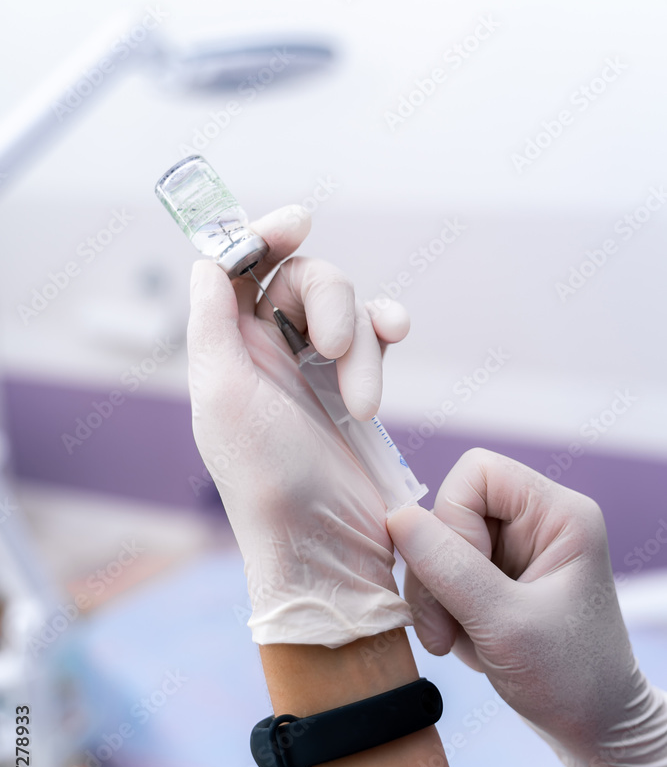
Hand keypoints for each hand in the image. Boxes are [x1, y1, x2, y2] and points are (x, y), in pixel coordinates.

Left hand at [187, 205, 411, 647]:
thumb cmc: (269, 478)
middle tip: (331, 349)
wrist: (327, 545)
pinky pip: (374, 334)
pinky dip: (386, 331)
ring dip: (360, 342)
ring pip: (342, 307)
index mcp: (225, 350)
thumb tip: (208, 258)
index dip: (262, 235)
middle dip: (327, 303)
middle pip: (299, 277)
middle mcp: (265, 352)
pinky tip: (398, 337)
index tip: (300, 222)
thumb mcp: (222, 394)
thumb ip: (211, 320)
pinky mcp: (352, 386)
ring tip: (363, 402)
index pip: (238, 268)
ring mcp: (311, 369)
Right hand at [387, 448, 666, 766]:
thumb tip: (397, 518)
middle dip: (436, 570)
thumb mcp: (506, 625)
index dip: (452, 520)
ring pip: (437, 543)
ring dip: (434, 595)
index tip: (461, 581)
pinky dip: (441, 607)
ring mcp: (516, 549)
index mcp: (558, 514)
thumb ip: (449, 569)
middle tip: (444, 629)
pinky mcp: (496, 577)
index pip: (477, 474)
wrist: (595, 731)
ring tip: (454, 640)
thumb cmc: (572, 680)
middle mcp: (537, 522)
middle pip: (450, 510)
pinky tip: (464, 638)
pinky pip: (442, 571)